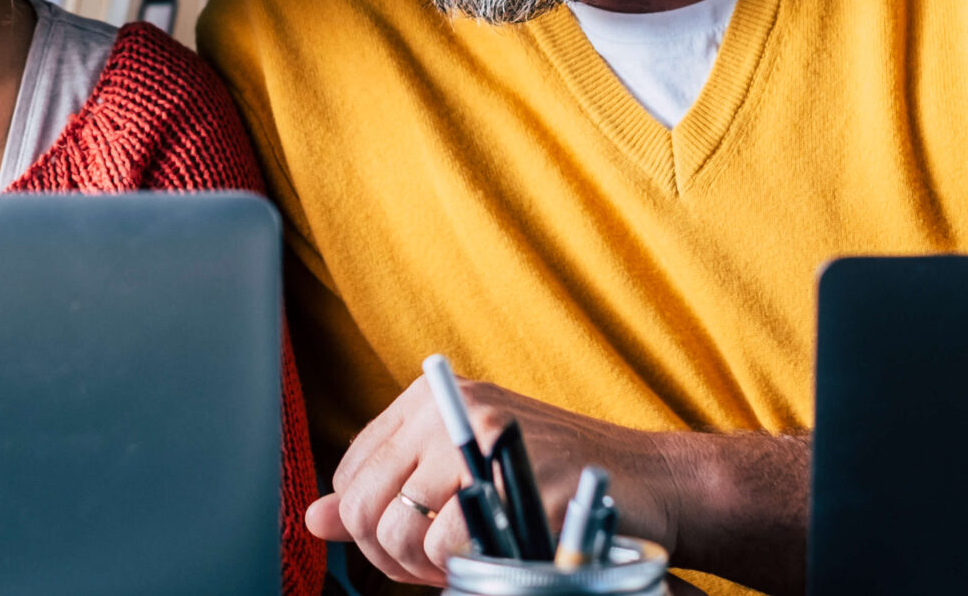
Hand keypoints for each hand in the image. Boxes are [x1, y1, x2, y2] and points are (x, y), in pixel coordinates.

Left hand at [305, 370, 809, 593]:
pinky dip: (463, 569)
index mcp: (429, 398)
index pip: (352, 471)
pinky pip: (447, 544)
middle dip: (389, 554)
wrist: (651, 483)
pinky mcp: (512, 470)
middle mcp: (448, 405)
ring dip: (423, 568)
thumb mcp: (463, 472)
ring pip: (398, 528)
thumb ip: (390, 490)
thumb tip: (316, 518)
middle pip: (365, 503)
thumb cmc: (554, 481)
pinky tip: (493, 558)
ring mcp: (481, 434)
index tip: (403, 544)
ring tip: (465, 561)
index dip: (368, 524)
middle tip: (432, 566)